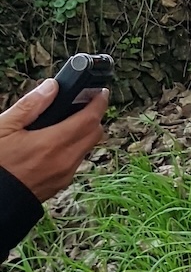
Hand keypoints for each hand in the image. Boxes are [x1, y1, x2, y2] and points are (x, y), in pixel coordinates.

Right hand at [0, 79, 107, 202]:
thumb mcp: (4, 127)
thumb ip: (30, 106)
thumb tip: (52, 87)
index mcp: (52, 143)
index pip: (90, 119)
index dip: (99, 102)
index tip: (100, 91)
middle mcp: (65, 161)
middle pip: (95, 133)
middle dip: (94, 116)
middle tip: (83, 104)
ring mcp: (65, 175)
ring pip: (87, 148)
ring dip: (84, 133)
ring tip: (66, 122)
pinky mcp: (61, 184)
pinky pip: (77, 161)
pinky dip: (74, 148)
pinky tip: (56, 142)